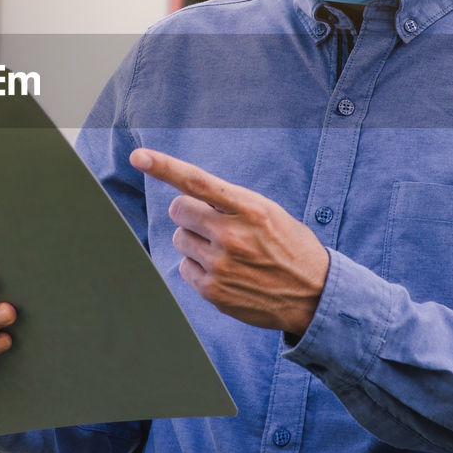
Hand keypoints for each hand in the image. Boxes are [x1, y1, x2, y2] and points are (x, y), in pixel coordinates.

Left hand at [130, 148, 328, 334]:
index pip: (199, 182)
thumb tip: (187, 192)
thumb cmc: (288, 246)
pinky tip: (225, 271)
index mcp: (251, 209)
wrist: (314, 295)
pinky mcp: (214, 291)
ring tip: (226, 251)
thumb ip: (229, 202)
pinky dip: (198, 267)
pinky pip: (184, 267)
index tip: (138, 157)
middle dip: (190, 213)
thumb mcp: (268, 213)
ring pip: (179, 239)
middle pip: (178, 210)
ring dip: (195, 241)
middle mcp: (233, 236)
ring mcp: (221, 266)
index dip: (165, 167)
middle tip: (212, 222)